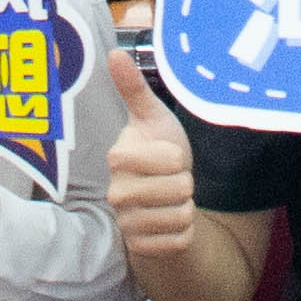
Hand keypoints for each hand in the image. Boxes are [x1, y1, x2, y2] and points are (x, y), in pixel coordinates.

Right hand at [98, 43, 204, 267]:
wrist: (159, 198)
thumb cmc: (157, 152)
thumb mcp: (152, 118)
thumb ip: (134, 87)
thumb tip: (114, 52)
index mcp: (118, 157)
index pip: (173, 159)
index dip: (179, 156)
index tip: (165, 155)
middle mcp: (115, 192)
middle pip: (180, 188)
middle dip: (185, 183)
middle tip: (170, 180)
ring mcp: (126, 223)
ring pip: (182, 215)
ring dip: (186, 207)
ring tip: (169, 199)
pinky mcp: (140, 248)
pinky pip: (182, 239)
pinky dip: (185, 231)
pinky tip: (169, 222)